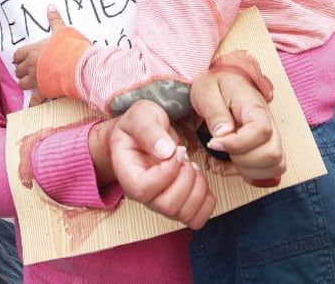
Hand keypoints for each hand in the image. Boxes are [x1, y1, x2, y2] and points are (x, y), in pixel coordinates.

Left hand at [12, 5, 65, 107]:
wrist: (78, 65)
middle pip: (18, 70)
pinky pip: (35, 100)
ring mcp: (36, 79)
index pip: (18, 54)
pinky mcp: (44, 90)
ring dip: (25, 84)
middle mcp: (31, 65)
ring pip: (22, 84)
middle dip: (22, 71)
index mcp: (33, 50)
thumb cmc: (70, 47)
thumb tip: (50, 5)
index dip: (20, 57)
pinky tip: (32, 106)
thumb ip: (54, 19)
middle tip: (28, 70)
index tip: (23, 58)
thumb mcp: (62, 30)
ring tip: (31, 83)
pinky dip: (33, 103)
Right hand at [109, 101, 215, 228]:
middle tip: (186, 156)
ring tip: (192, 166)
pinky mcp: (179, 204)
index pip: (143, 190)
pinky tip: (200, 178)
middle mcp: (144, 196)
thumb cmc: (138, 125)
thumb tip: (167, 152)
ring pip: (184, 215)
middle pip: (167, 207)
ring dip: (198, 187)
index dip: (166, 172)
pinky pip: (197, 217)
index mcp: (129, 175)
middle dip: (186, 178)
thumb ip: (151, 132)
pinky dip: (206, 200)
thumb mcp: (141, 117)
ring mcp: (161, 202)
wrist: (143, 133)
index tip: (178, 150)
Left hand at [191, 68, 285, 185]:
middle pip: (273, 153)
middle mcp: (270, 122)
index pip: (261, 131)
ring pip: (276, 164)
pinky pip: (274, 169)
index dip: (237, 144)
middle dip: (243, 160)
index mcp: (254, 106)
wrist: (224, 82)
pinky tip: (239, 162)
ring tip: (230, 156)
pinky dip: (256, 173)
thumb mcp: (207, 92)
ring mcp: (273, 135)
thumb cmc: (216, 86)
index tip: (214, 142)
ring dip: (250, 168)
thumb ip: (215, 112)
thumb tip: (223, 134)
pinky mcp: (270, 146)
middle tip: (222, 149)